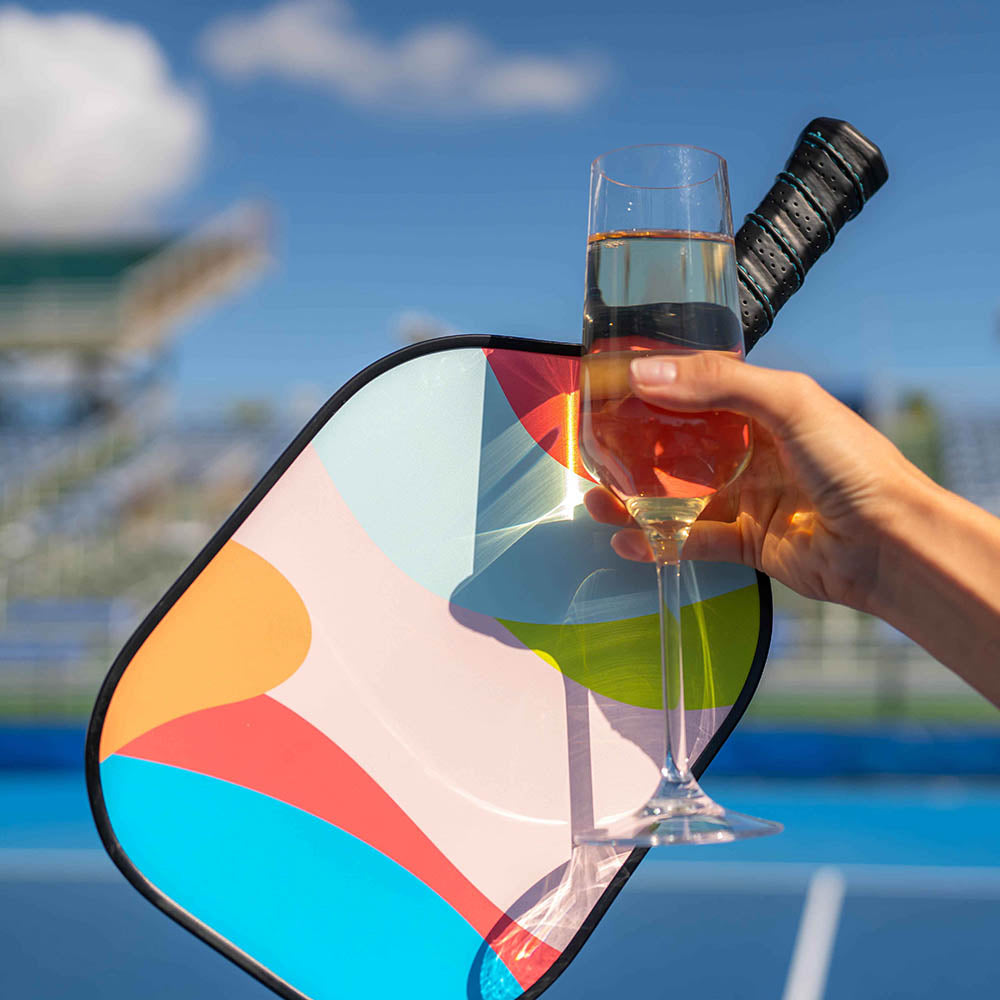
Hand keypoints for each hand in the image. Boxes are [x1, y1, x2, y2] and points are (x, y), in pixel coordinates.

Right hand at [585, 352, 937, 614]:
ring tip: (598, 499)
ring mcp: (750, 497)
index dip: (654, 390)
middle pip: (680, 446)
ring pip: (679, 495)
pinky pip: (694, 540)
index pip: (697, 391)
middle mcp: (755, 450)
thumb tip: (645, 374)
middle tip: (595, 451)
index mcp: (765, 407)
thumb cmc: (853, 463)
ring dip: (636, 498)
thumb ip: (717, 383)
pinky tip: (628, 542)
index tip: (609, 392)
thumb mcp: (789, 402)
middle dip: (636, 449)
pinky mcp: (749, 543)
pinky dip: (659, 542)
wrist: (890, 544)